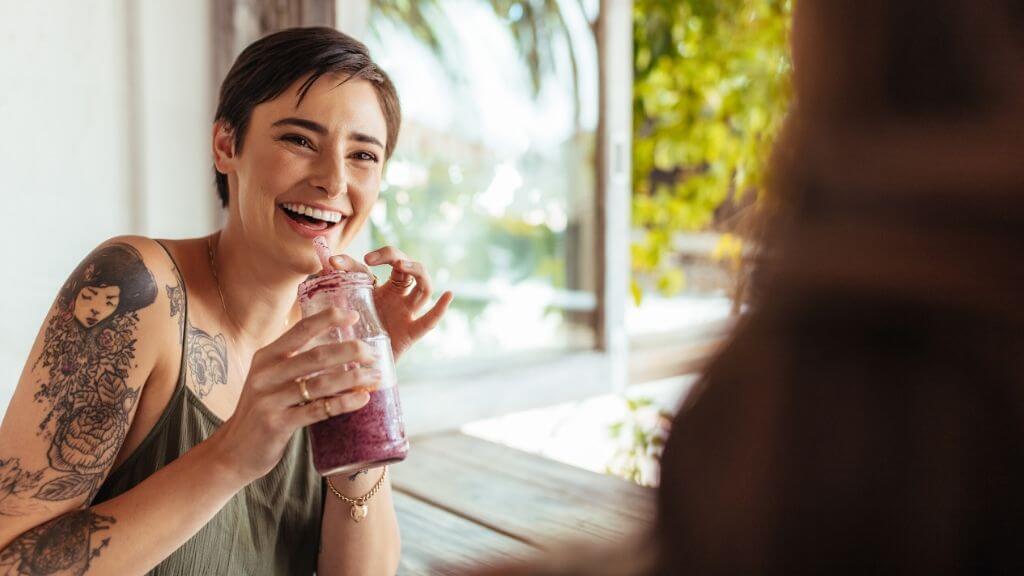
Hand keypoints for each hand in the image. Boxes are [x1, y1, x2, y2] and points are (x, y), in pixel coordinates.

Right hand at [211, 308, 382, 483]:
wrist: (232, 451)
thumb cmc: (261, 411)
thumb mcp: (269, 380)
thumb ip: (294, 364)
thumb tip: (337, 349)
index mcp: (266, 357)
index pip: (301, 329)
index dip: (328, 319)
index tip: (353, 315)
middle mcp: (266, 374)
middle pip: (317, 356)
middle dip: (350, 351)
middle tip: (372, 353)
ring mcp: (270, 399)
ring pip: (321, 383)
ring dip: (353, 378)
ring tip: (374, 377)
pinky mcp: (277, 423)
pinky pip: (318, 410)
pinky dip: (344, 403)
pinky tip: (362, 399)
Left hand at [328, 247, 452, 360]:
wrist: (356, 371)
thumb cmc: (348, 339)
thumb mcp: (337, 312)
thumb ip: (331, 292)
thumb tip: (321, 267)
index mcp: (375, 290)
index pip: (366, 268)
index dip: (350, 261)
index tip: (333, 262)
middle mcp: (394, 297)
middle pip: (404, 267)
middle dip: (392, 255)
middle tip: (371, 258)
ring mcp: (406, 313)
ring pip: (423, 287)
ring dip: (416, 271)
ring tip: (403, 265)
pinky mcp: (411, 333)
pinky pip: (429, 321)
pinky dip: (440, 309)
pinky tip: (448, 295)